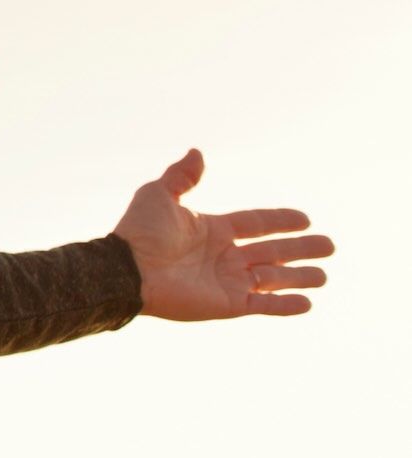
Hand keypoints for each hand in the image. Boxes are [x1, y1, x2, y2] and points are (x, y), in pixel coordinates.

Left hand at [112, 149, 330, 321]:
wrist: (128, 268)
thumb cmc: (140, 232)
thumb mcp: (159, 195)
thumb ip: (182, 176)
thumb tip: (197, 152)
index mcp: (212, 230)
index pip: (255, 224)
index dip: (280, 220)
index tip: (305, 218)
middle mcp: (223, 256)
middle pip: (272, 251)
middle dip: (301, 249)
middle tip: (330, 246)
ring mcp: (227, 281)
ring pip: (274, 279)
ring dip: (300, 277)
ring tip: (324, 276)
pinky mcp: (227, 304)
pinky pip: (264, 306)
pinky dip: (285, 306)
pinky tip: (308, 303)